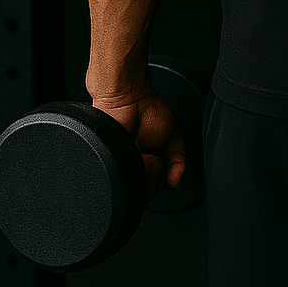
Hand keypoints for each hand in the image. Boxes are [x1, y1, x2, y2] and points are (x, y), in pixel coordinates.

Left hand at [90, 87, 185, 202]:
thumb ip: (178, 161)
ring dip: (144, 166)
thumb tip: (175, 183)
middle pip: (146, 190)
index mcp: (147, 162)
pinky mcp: (109, 162)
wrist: (128, 97)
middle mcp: (132, 166)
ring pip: (134, 185)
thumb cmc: (147, 109)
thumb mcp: (173, 137)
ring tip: (140, 146)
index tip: (162, 159)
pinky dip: (132, 163)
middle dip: (154, 172)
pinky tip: (132, 147)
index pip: (154, 186)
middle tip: (151, 151)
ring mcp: (120, 164)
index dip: (162, 176)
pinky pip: (123, 176)